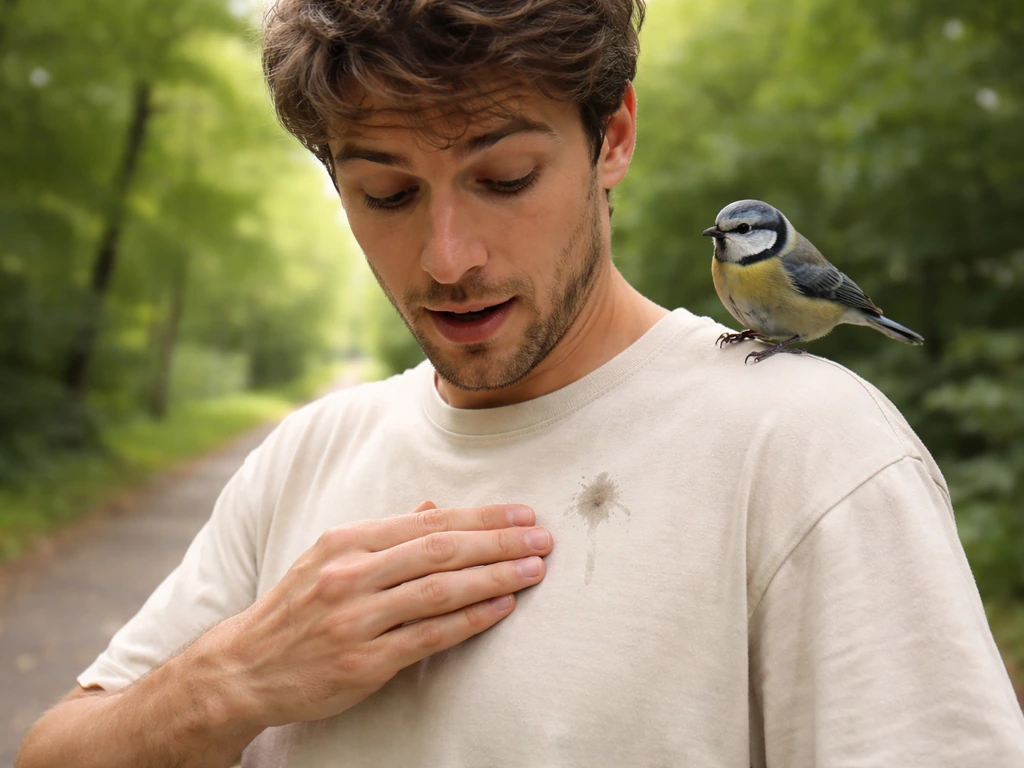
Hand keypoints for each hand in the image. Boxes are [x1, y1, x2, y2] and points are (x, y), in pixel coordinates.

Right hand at [206, 501, 550, 727]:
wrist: (244, 669)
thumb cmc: (296, 609)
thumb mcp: (329, 558)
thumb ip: (385, 535)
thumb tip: (432, 508)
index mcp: (346, 541)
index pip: (428, 522)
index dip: (480, 517)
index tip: (520, 514)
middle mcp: (350, 575)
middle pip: (440, 551)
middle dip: (498, 541)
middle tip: (541, 538)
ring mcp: (356, 619)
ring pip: (439, 591)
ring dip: (494, 578)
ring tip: (533, 570)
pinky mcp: (363, 661)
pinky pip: (428, 636)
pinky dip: (469, 620)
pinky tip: (501, 608)